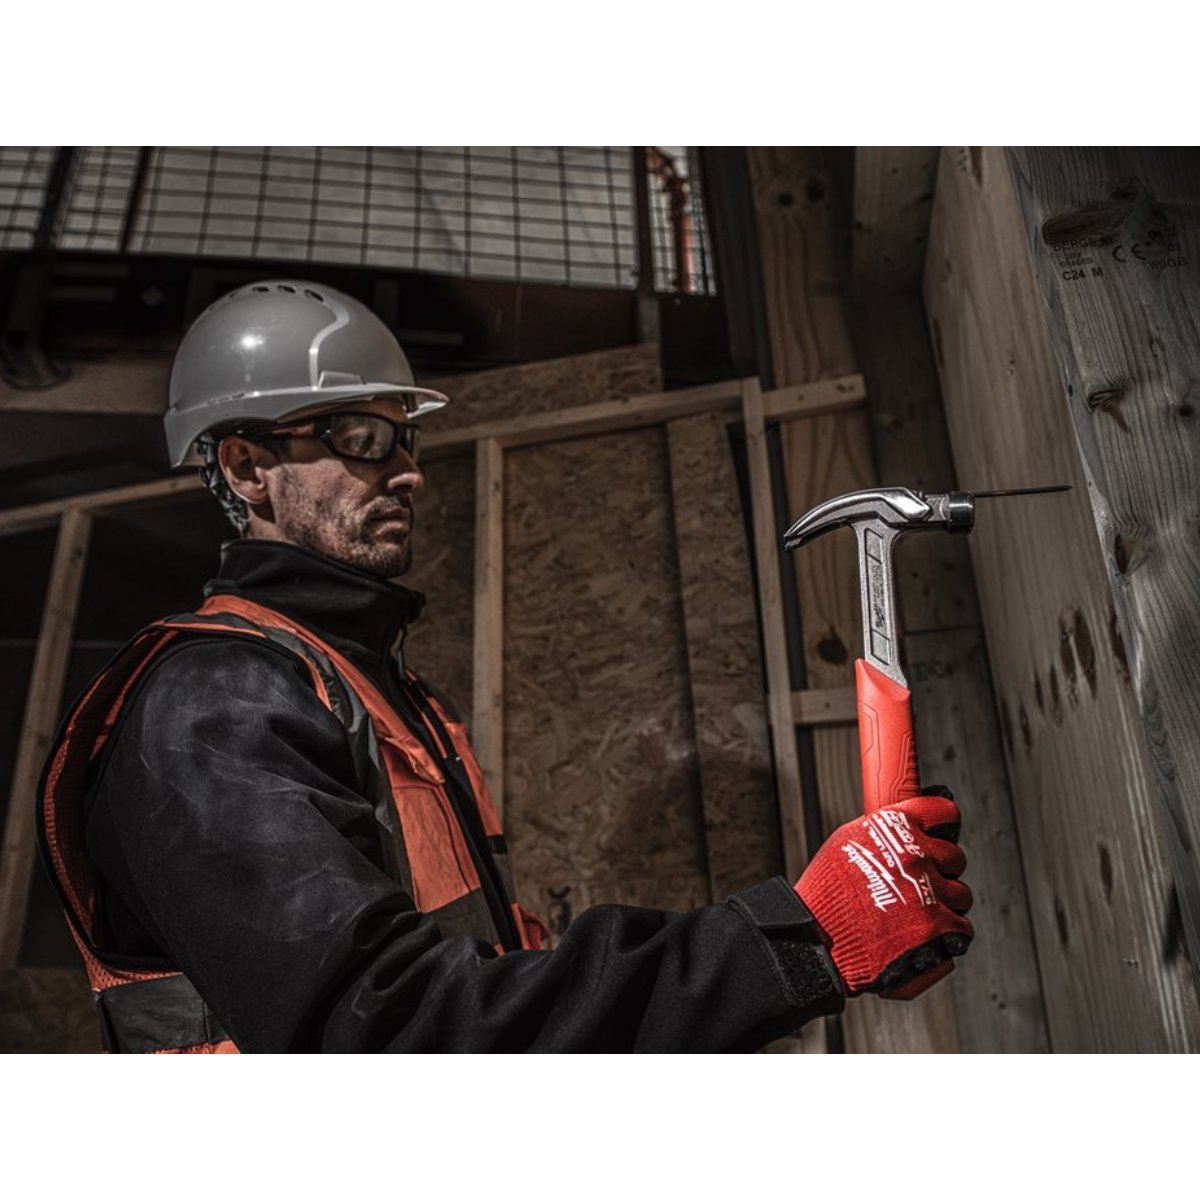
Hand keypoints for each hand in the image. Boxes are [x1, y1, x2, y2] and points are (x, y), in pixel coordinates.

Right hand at [794, 793, 972, 998]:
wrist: (817, 941)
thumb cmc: (826, 894)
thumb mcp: (847, 842)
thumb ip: (885, 833)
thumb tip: (912, 829)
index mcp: (894, 826)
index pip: (944, 812)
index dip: (944, 826)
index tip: (941, 835)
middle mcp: (915, 853)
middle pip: (956, 857)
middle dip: (942, 872)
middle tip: (918, 885)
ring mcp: (930, 890)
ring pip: (960, 894)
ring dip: (944, 905)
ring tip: (912, 915)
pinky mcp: (939, 927)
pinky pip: (962, 928)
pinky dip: (947, 936)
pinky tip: (920, 936)